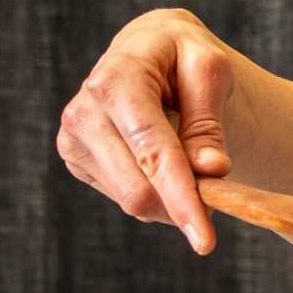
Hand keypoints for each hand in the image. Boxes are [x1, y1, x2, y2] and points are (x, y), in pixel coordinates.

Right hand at [56, 8, 238, 253]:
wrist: (149, 50)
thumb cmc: (183, 57)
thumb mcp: (209, 69)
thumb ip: (208, 121)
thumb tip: (211, 169)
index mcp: (116, 81)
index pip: (152, 151)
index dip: (181, 197)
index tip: (206, 241)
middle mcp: (83, 111)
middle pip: (138, 189)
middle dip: (184, 203)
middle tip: (219, 189)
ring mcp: (73, 138)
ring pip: (132, 201)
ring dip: (172, 198)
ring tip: (190, 160)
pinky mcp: (76, 159)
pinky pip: (124, 198)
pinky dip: (156, 191)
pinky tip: (161, 161)